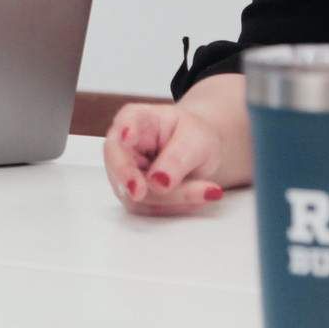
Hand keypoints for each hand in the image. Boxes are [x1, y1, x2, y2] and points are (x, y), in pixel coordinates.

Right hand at [102, 102, 228, 215]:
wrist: (198, 154)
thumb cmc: (193, 138)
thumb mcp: (197, 140)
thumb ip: (178, 158)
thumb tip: (159, 182)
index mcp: (136, 118)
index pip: (125, 122)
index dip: (125, 130)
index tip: (128, 138)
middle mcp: (122, 145)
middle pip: (121, 165)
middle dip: (133, 180)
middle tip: (145, 191)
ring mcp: (123, 173)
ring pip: (135, 195)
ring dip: (173, 198)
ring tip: (206, 190)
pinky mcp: (132, 196)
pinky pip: (150, 209)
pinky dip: (176, 207)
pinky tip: (196, 197)